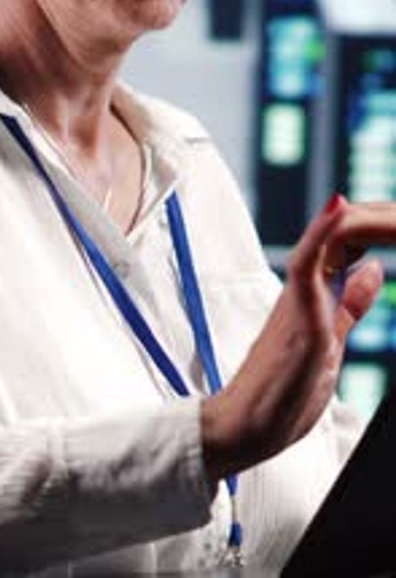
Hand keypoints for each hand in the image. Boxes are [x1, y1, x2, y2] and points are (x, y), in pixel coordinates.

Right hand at [202, 194, 385, 483]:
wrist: (244, 425)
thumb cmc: (281, 391)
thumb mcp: (331, 340)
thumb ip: (349, 303)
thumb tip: (371, 271)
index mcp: (315, 294)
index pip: (348, 243)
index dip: (373, 222)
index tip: (390, 213)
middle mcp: (305, 289)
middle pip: (341, 234)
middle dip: (373, 215)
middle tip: (393, 204)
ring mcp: (298, 299)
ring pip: (326, 240)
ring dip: (352, 214)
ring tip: (372, 198)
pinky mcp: (296, 315)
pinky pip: (306, 262)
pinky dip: (321, 233)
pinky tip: (339, 209)